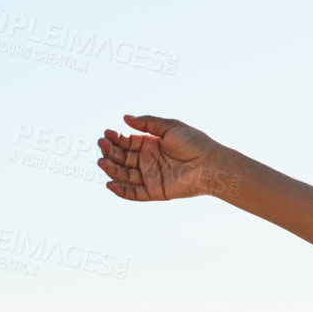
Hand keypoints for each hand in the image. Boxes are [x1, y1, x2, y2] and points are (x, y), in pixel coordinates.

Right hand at [96, 115, 237, 200]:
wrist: (210, 164)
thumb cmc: (194, 143)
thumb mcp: (170, 127)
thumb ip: (147, 123)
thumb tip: (125, 118)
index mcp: (151, 144)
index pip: (127, 142)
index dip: (115, 138)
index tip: (106, 133)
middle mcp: (148, 161)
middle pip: (123, 158)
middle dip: (111, 152)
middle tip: (102, 145)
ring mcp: (150, 176)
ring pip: (125, 175)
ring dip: (112, 169)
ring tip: (102, 162)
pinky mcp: (155, 191)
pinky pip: (134, 193)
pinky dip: (122, 191)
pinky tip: (110, 183)